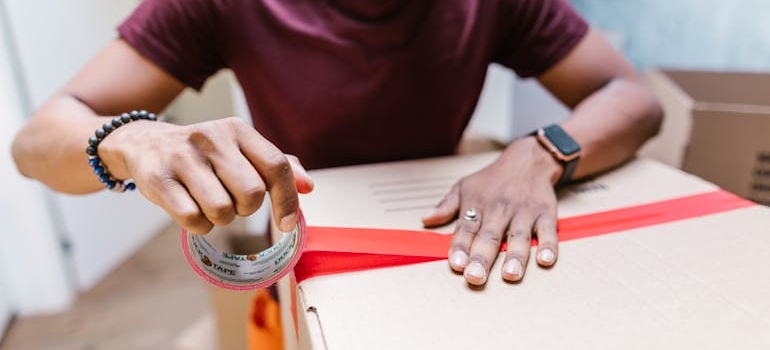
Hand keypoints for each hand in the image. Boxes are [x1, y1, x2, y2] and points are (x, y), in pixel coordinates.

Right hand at [98, 117, 313, 233]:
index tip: (287, 224)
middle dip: (246, 209)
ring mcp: (183, 157)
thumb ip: (276, 166)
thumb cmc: (203, 155)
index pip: (276, 165)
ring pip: (222, 211)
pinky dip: (198, 225)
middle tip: (231, 201)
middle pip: (251, 194)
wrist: (143, 144)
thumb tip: (308, 186)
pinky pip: (193, 220)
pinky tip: (189, 208)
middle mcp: (212, 138)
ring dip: (219, 218)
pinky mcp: (158, 179)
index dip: (287, 199)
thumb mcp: (239, 150)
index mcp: (237, 130)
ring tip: (207, 202)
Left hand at [422, 137, 561, 284]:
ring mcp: (524, 212)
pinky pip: (548, 230)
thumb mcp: (464, 186)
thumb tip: (425, 220)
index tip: (456, 264)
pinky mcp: (546, 213)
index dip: (459, 247)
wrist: (527, 160)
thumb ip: (446, 206)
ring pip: (519, 236)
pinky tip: (546, 260)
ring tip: (510, 275)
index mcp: (477, 206)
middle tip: (476, 277)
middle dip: (482, 258)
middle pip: (489, 236)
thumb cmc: (491, 179)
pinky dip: (548, 245)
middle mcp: (499, 210)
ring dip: (515, 256)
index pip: (466, 229)